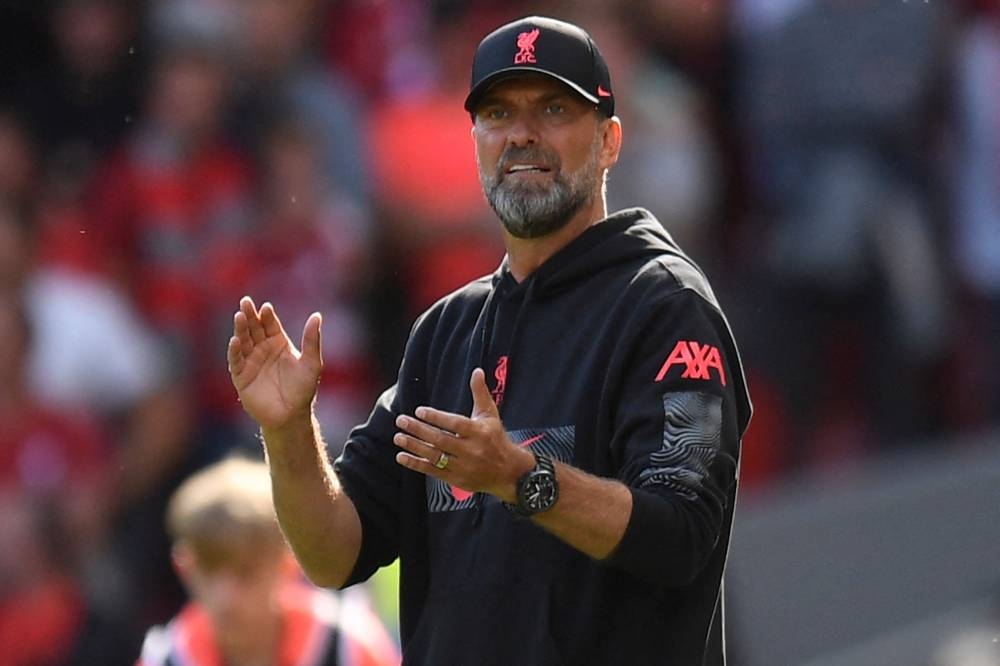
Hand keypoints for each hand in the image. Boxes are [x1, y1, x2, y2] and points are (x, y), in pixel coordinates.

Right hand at [227, 296, 322, 430]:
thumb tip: (317, 315)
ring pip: (243, 341)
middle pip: (254, 328)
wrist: (291, 415)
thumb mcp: (311, 363)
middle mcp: (262, 349)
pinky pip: (235, 361)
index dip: (267, 315)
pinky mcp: (241, 377)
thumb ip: (312, 340)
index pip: (270, 324)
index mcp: (278, 343)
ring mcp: (250, 362)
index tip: (266, 307)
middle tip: (245, 302)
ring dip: (240, 329)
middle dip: (249, 315)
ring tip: (239, 316)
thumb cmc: (303, 389)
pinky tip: (235, 340)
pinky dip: (234, 351)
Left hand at [393, 368, 534, 501]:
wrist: (510, 472)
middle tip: (401, 421)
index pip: (455, 424)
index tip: (419, 411)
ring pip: (435, 456)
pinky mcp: (457, 479)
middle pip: (441, 439)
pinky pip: (433, 471)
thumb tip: (477, 371)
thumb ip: (480, 393)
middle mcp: (471, 450)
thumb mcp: (490, 415)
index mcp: (479, 432)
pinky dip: (416, 464)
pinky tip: (402, 456)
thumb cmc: (496, 439)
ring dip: (414, 446)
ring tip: (398, 437)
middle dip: (419, 430)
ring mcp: (463, 466)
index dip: (436, 417)